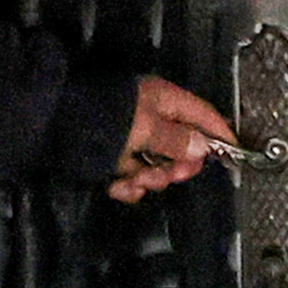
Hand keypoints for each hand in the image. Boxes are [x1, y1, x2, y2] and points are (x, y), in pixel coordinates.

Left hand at [112, 77, 239, 201]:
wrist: (54, 127)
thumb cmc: (102, 119)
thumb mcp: (146, 128)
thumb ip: (177, 140)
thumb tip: (203, 148)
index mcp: (164, 101)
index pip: (203, 115)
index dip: (220, 134)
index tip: (233, 154)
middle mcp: (152, 117)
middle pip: (181, 148)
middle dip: (173, 168)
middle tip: (164, 175)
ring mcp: (134, 137)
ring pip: (157, 166)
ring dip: (148, 179)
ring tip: (132, 180)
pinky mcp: (116, 156)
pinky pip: (134, 175)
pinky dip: (129, 185)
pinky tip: (118, 186)